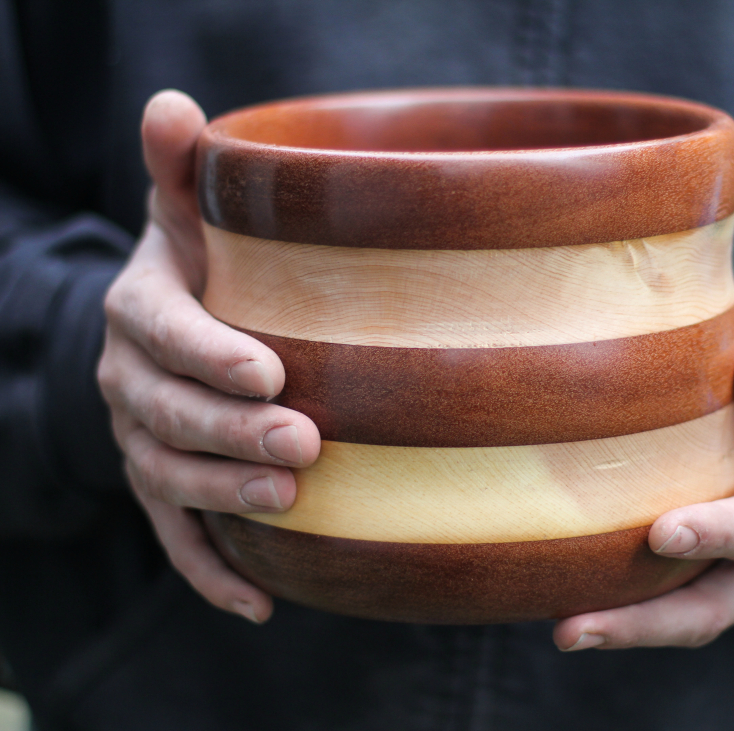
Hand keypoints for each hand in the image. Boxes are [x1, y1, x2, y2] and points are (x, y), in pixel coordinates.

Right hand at [98, 90, 320, 622]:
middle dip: (232, 430)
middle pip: (169, 413)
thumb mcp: (188, 213)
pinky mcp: (164, 485)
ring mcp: (143, 439)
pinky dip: (211, 570)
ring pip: (169, 476)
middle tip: (304, 442)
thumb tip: (172, 104)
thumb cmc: (202, 263)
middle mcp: (130, 380)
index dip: (210, 354)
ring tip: (289, 500)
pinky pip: (176, 534)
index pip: (164, 331)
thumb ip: (181, 171)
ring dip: (224, 494)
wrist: (171, 325)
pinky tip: (260, 602)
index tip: (272, 370)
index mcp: (142, 310)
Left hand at [554, 324, 733, 650]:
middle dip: (650, 620)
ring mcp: (731, 572)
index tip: (662, 533)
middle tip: (580, 624)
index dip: (721, 534)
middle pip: (715, 605)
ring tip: (563, 631)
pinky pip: (659, 600)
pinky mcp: (695, 572)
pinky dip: (617, 607)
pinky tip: (564, 602)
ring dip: (625, 628)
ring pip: (682, 617)